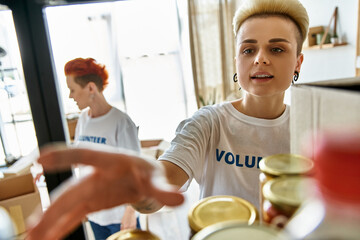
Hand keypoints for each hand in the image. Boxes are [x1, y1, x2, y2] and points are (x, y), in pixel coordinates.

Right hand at [26, 144, 183, 239]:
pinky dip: (60, 226)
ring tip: (33, 238)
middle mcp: (96, 174)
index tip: (42, 158)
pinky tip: (47, 238)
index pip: (86, 155)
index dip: (65, 156)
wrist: (146, 178)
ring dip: (50, 220)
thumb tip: (180, 199)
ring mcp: (91, 189)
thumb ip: (164, 190)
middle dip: (53, 208)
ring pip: (68, 205)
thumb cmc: (150, 172)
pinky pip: (73, 215)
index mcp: (111, 161)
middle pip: (72, 190)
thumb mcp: (158, 179)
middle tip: (34, 228)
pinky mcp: (92, 202)